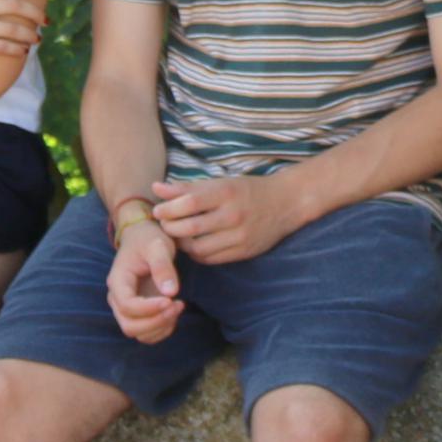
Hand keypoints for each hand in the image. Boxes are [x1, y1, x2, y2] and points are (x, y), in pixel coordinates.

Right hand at [106, 207, 184, 343]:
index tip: (171, 300)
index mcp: (118, 280)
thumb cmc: (149, 239)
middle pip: (129, 325)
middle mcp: (117, 297)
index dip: (149, 308)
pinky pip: (146, 333)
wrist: (143, 237)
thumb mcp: (158, 246)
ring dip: (160, 327)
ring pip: (137, 332)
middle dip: (156, 321)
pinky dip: (161, 330)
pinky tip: (174, 313)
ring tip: (178, 306)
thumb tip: (170, 292)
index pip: (127, 305)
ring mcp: (126, 307)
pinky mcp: (138, 312)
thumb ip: (163, 266)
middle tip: (178, 305)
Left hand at [151, 170, 304, 265]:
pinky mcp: (244, 252)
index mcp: (226, 193)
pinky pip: (211, 259)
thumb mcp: (220, 182)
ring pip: (199, 248)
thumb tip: (156, 188)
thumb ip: (187, 188)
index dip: (168, 209)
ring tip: (178, 236)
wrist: (285, 203)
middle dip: (171, 229)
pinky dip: (197, 254)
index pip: (189, 203)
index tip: (158, 210)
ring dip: (182, 244)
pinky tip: (194, 245)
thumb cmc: (247, 190)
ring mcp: (240, 236)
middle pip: (190, 228)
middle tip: (164, 225)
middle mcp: (233, 215)